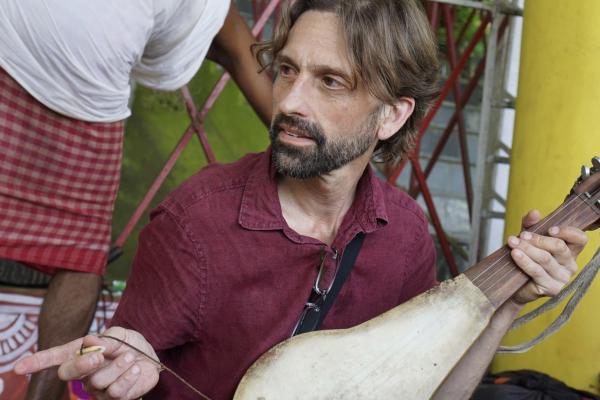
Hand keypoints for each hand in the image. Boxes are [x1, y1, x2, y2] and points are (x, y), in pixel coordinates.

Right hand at [14, 327, 159, 399]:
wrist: (151, 358)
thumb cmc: (130, 345)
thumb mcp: (120, 335)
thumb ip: (106, 339)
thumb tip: (90, 341)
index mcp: (81, 353)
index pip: (55, 358)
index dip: (37, 363)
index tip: (18, 368)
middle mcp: (84, 373)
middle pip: (68, 373)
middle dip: (82, 363)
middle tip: (99, 356)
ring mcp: (96, 388)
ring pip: (98, 381)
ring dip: (119, 366)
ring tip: (130, 358)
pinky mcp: (113, 398)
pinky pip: (116, 391)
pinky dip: (129, 376)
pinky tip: (135, 369)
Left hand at [508, 210, 587, 303]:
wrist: (516, 286)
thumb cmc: (526, 259)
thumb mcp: (528, 238)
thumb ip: (531, 224)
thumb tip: (535, 212)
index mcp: (570, 251)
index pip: (580, 239)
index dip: (568, 232)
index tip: (550, 229)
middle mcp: (570, 264)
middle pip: (559, 247)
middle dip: (538, 239)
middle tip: (522, 235)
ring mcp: (563, 278)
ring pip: (545, 258)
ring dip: (527, 248)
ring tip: (512, 242)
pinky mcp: (553, 289)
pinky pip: (537, 271)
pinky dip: (524, 261)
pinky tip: (515, 254)